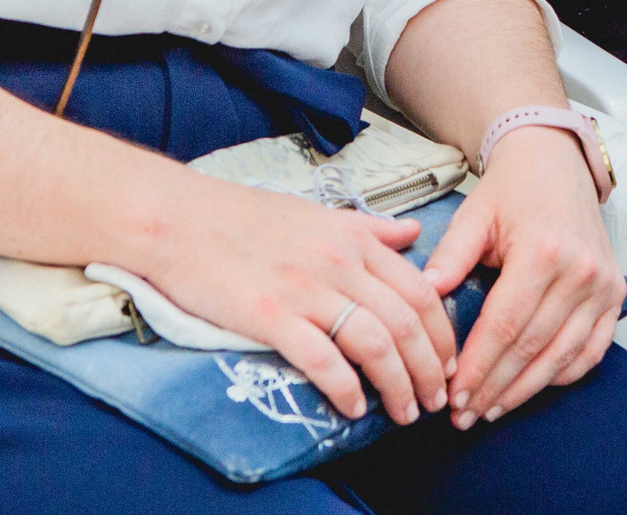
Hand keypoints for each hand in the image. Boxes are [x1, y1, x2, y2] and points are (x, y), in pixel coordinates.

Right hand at [138, 171, 455, 424]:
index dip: (442, 334)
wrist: (179, 219)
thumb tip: (413, 232)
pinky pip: (322, 359)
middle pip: (406, 322)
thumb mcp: (318, 213)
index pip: (420, 290)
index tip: (447, 363)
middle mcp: (339, 263)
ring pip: (375, 343)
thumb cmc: (244, 217)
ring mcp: (306, 290)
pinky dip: (345, 388)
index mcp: (354, 239)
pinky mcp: (270, 315)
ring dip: (397, 385)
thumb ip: (369, 229)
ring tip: (403, 412)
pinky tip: (354, 408)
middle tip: (434, 399)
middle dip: (428, 369)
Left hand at [425, 124, 623, 429]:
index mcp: (543, 251)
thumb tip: (424, 298)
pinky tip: (533, 387)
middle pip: (532, 348)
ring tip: (492, 410)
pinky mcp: (615, 293)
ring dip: (525, 390)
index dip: (479, 366)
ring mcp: (603, 285)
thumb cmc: (511, 190)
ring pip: (563, 356)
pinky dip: (564, 374)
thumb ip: (450, 257)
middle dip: (495, 387)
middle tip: (465, 414)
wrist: (555, 163)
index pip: (505, 325)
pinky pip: (592, 349)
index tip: (453, 394)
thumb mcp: (473, 215)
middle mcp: (581, 271)